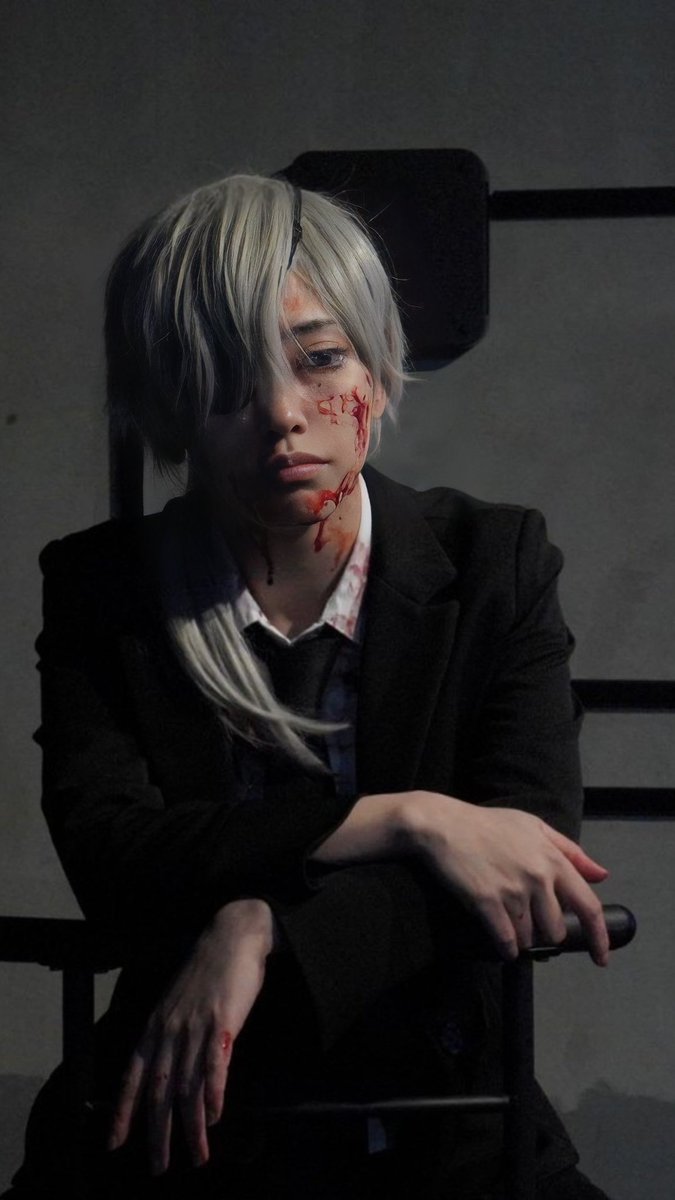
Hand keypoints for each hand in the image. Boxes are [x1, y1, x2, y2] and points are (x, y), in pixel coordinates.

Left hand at [106, 897, 274, 1175]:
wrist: (232, 936)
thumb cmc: (207, 971)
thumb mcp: (177, 1003)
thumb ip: (169, 1034)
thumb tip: (164, 1069)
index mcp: (155, 1026)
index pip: (132, 1076)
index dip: (122, 1111)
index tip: (114, 1143)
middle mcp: (169, 1030)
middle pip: (158, 1091)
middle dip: (156, 1134)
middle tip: (158, 1166)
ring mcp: (195, 1026)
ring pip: (187, 1087)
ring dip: (190, 1128)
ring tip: (198, 1156)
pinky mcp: (221, 1021)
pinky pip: (214, 1066)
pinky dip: (213, 1095)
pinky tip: (214, 1117)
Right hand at [400, 791, 609, 964]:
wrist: (443, 825)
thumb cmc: (489, 824)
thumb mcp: (534, 827)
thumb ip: (571, 851)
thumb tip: (602, 875)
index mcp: (553, 860)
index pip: (588, 906)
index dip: (599, 937)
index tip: (602, 958)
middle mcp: (538, 878)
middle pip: (555, 930)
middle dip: (545, 931)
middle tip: (527, 918)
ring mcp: (513, 892)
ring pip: (530, 937)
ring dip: (522, 936)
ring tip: (506, 917)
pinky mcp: (487, 904)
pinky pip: (506, 941)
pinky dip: (506, 947)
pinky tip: (502, 942)